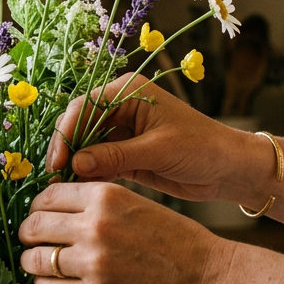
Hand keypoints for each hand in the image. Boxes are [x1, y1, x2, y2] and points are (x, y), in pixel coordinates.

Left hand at [17, 182, 230, 283]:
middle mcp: (95, 226)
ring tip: (42, 265)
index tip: (39, 217)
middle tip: (32, 241)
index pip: (46, 195)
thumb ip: (95, 205)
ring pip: (36, 259)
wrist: (208, 277)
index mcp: (105, 196)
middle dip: (27, 235)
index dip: (37, 207)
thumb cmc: (174, 240)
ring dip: (33, 262)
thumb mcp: (134, 204)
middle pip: (33, 226)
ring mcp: (94, 263)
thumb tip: (52, 210)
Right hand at [48, 73, 269, 202]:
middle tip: (54, 178)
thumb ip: (116, 155)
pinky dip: (87, 177)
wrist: (229, 169)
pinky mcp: (124, 156)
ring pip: (84, 147)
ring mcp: (121, 133)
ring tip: (61, 189)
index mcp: (128, 92)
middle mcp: (120, 108)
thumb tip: (76, 163)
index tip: (58, 161)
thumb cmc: (202, 148)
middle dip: (65, 150)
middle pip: (78, 126)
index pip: (84, 107)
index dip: (66, 133)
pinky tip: (78, 191)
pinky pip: (96, 164)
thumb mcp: (159, 150)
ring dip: (73, 166)